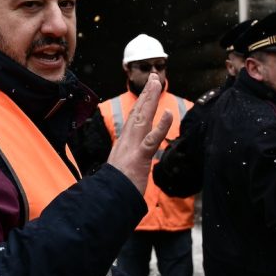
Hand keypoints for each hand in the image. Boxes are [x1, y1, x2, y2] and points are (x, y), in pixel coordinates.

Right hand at [106, 74, 172, 193]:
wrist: (107, 199)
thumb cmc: (116, 186)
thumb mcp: (122, 167)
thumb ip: (128, 158)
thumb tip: (131, 157)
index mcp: (124, 142)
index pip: (134, 117)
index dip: (142, 101)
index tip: (148, 88)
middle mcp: (127, 140)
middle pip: (138, 112)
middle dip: (147, 93)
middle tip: (154, 76)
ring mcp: (132, 147)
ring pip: (143, 118)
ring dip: (150, 99)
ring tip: (157, 83)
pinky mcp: (140, 158)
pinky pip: (152, 140)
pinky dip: (161, 126)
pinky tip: (168, 114)